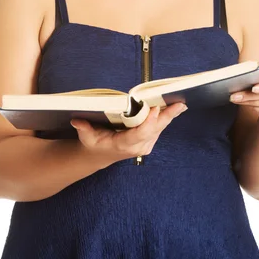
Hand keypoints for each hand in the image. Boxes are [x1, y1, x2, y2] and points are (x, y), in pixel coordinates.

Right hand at [70, 102, 187, 161]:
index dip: (149, 122)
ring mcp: (145, 145)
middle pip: (155, 130)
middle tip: (179, 104)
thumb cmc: (95, 143)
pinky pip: (159, 128)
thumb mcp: (86, 137)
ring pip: (160, 129)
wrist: (100, 154)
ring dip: (170, 116)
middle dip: (167, 116)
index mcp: (123, 145)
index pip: (139, 133)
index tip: (155, 109)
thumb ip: (83, 128)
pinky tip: (174, 108)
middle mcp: (137, 147)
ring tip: (180, 103)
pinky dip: (167, 117)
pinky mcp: (149, 141)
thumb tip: (78, 121)